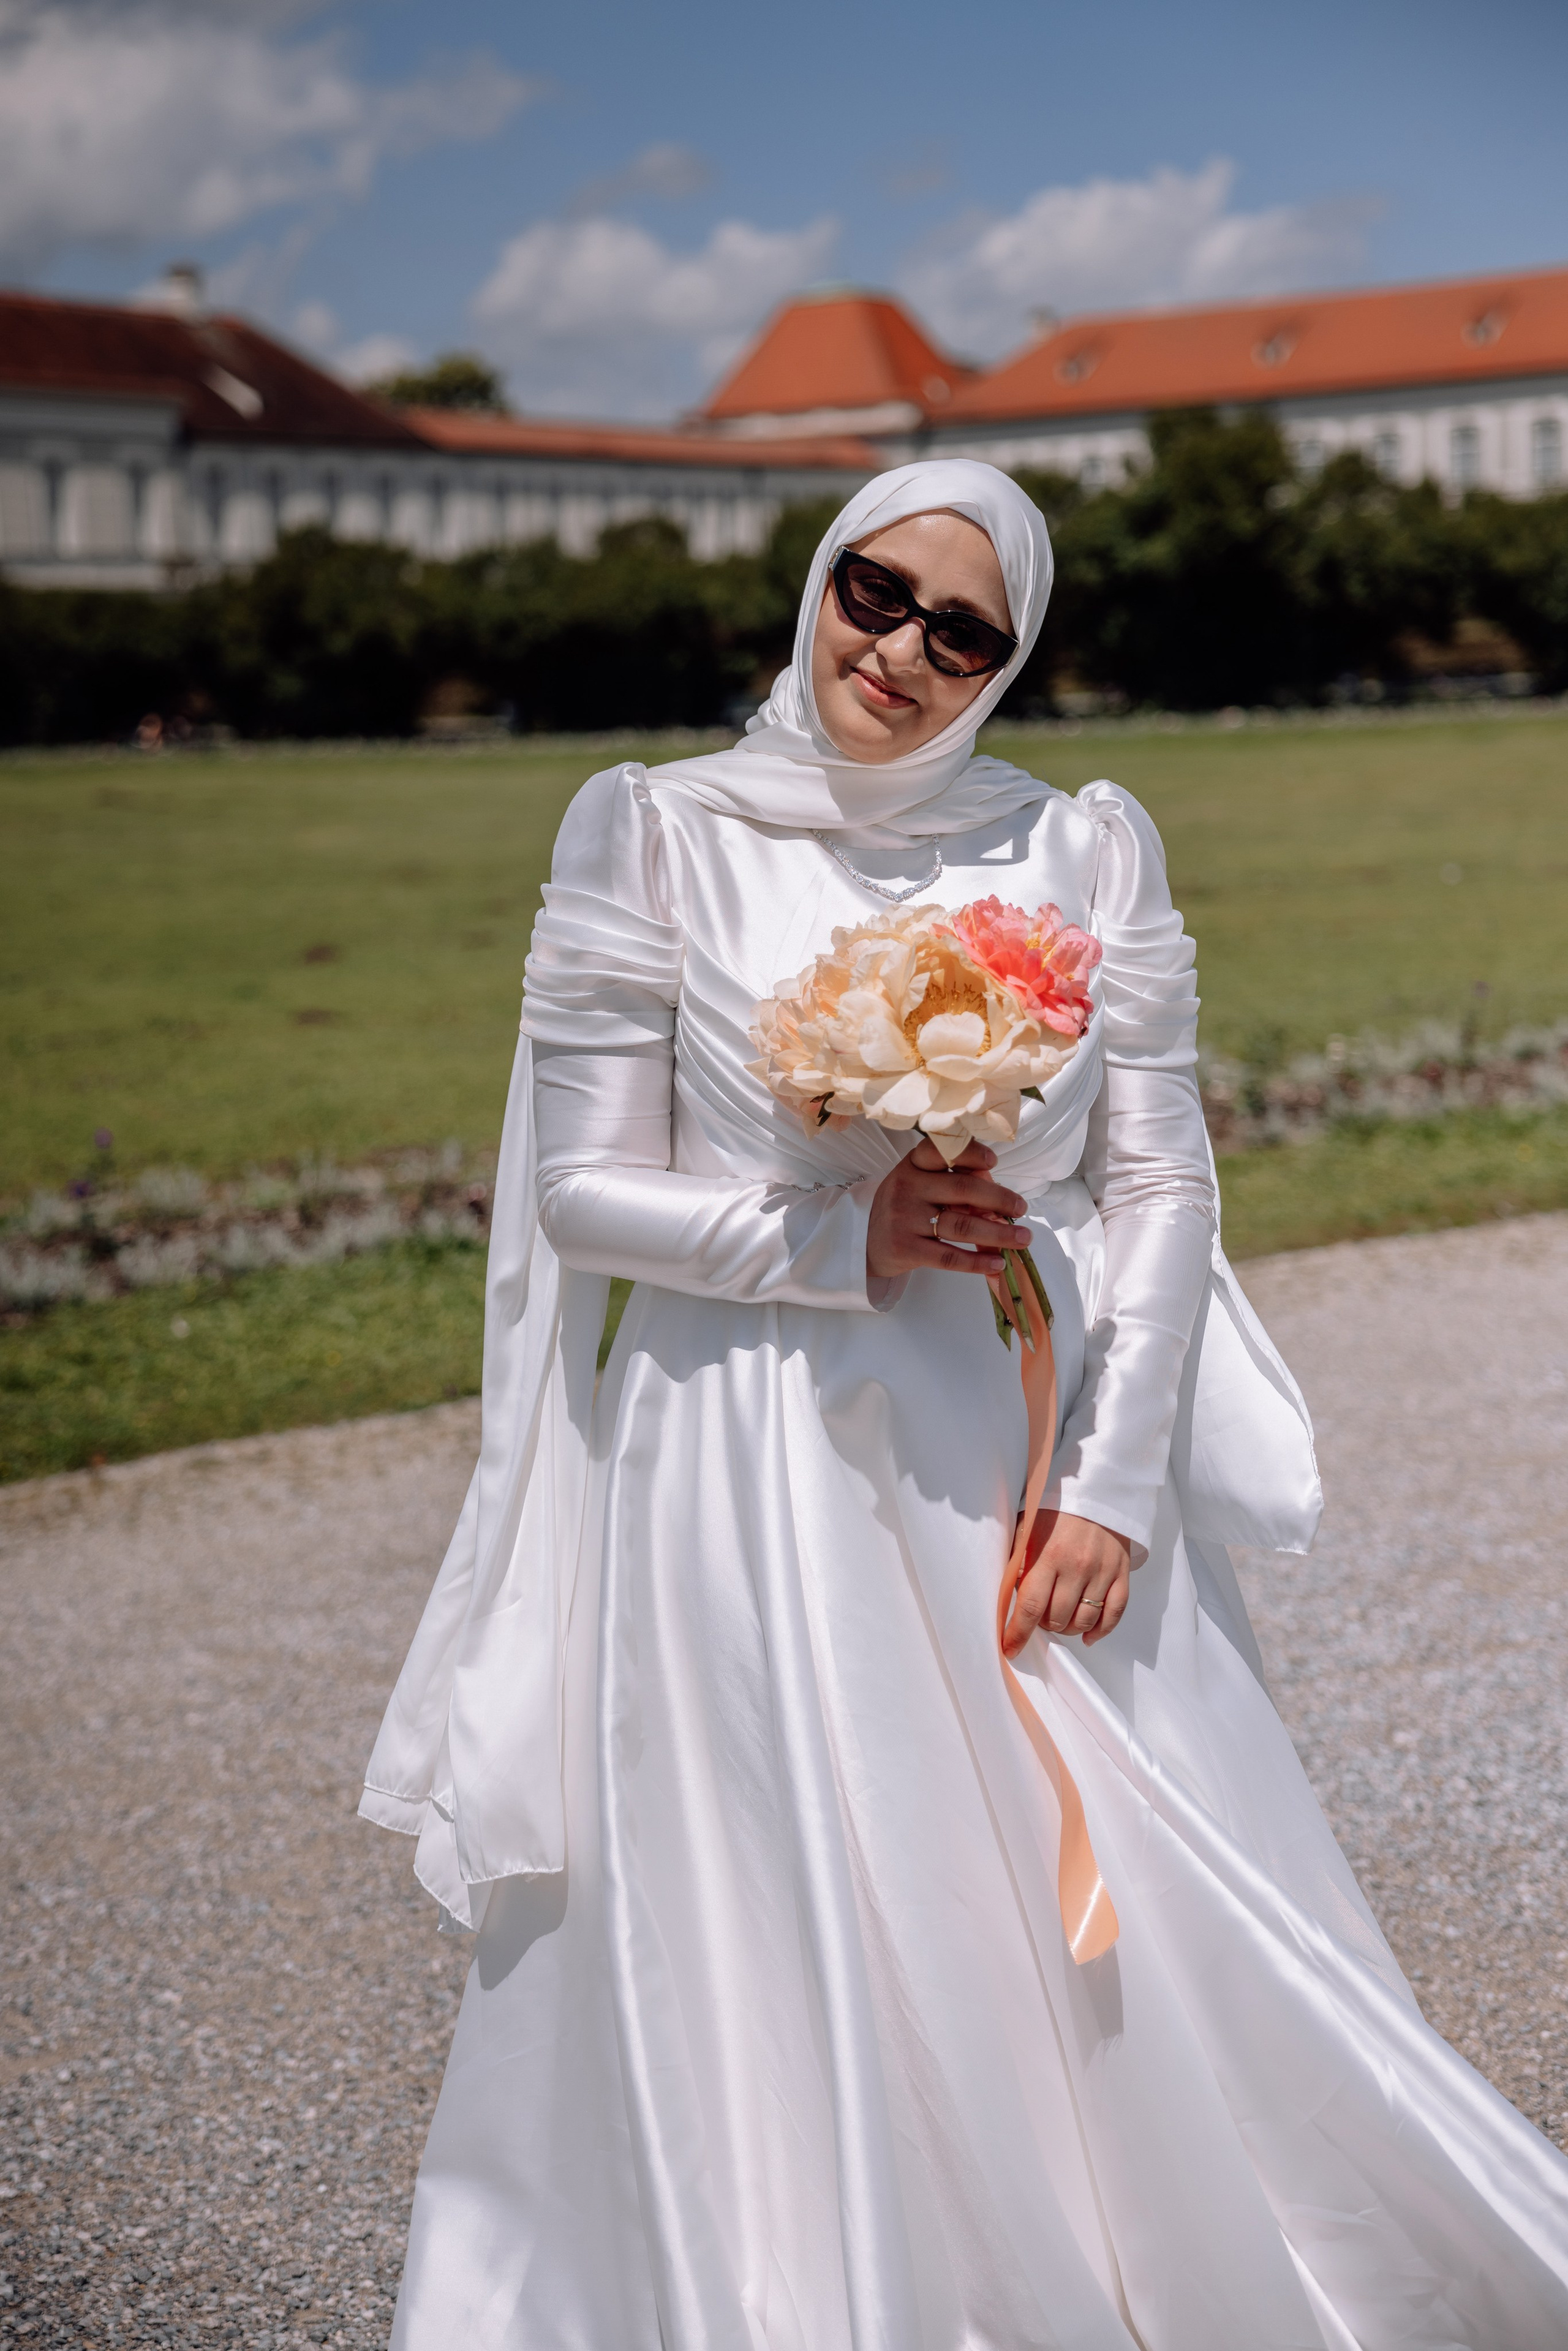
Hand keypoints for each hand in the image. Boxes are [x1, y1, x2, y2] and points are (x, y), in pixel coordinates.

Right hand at [867, 1137, 1032, 1282]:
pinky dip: (977, 1262)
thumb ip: (955, 1181)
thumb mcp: (920, 1185)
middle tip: (1022, 1208)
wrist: (864, 1241)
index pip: (940, 1150)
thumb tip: (997, 1188)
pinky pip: (949, 1257)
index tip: (994, 1161)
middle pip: (962, 1189)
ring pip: (961, 1226)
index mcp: (913, 1165)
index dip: (970, 1153)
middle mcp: (907, 1187)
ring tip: (1023, 1239)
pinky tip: (997, 1263)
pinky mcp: (905, 1249)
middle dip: (999, 1199)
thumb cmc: (905, 1208)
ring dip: (998, 1234)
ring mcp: (904, 1219)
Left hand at [1002, 1511, 1132, 1653]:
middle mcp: (1077, 1567)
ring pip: (1085, 1621)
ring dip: (1069, 1628)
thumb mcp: (1029, 1528)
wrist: (1099, 1488)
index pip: (1031, 1606)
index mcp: (1049, 1555)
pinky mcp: (1122, 1573)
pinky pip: (1114, 1614)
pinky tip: (1088, 1635)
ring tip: (1061, 1620)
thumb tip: (1006, 1596)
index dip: (1018, 1633)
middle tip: (1039, 1617)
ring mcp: (1102, 1571)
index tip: (1010, 1649)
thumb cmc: (1057, 1509)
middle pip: (1058, 1618)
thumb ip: (1019, 1560)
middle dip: (1044, 1625)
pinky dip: (1101, 1631)